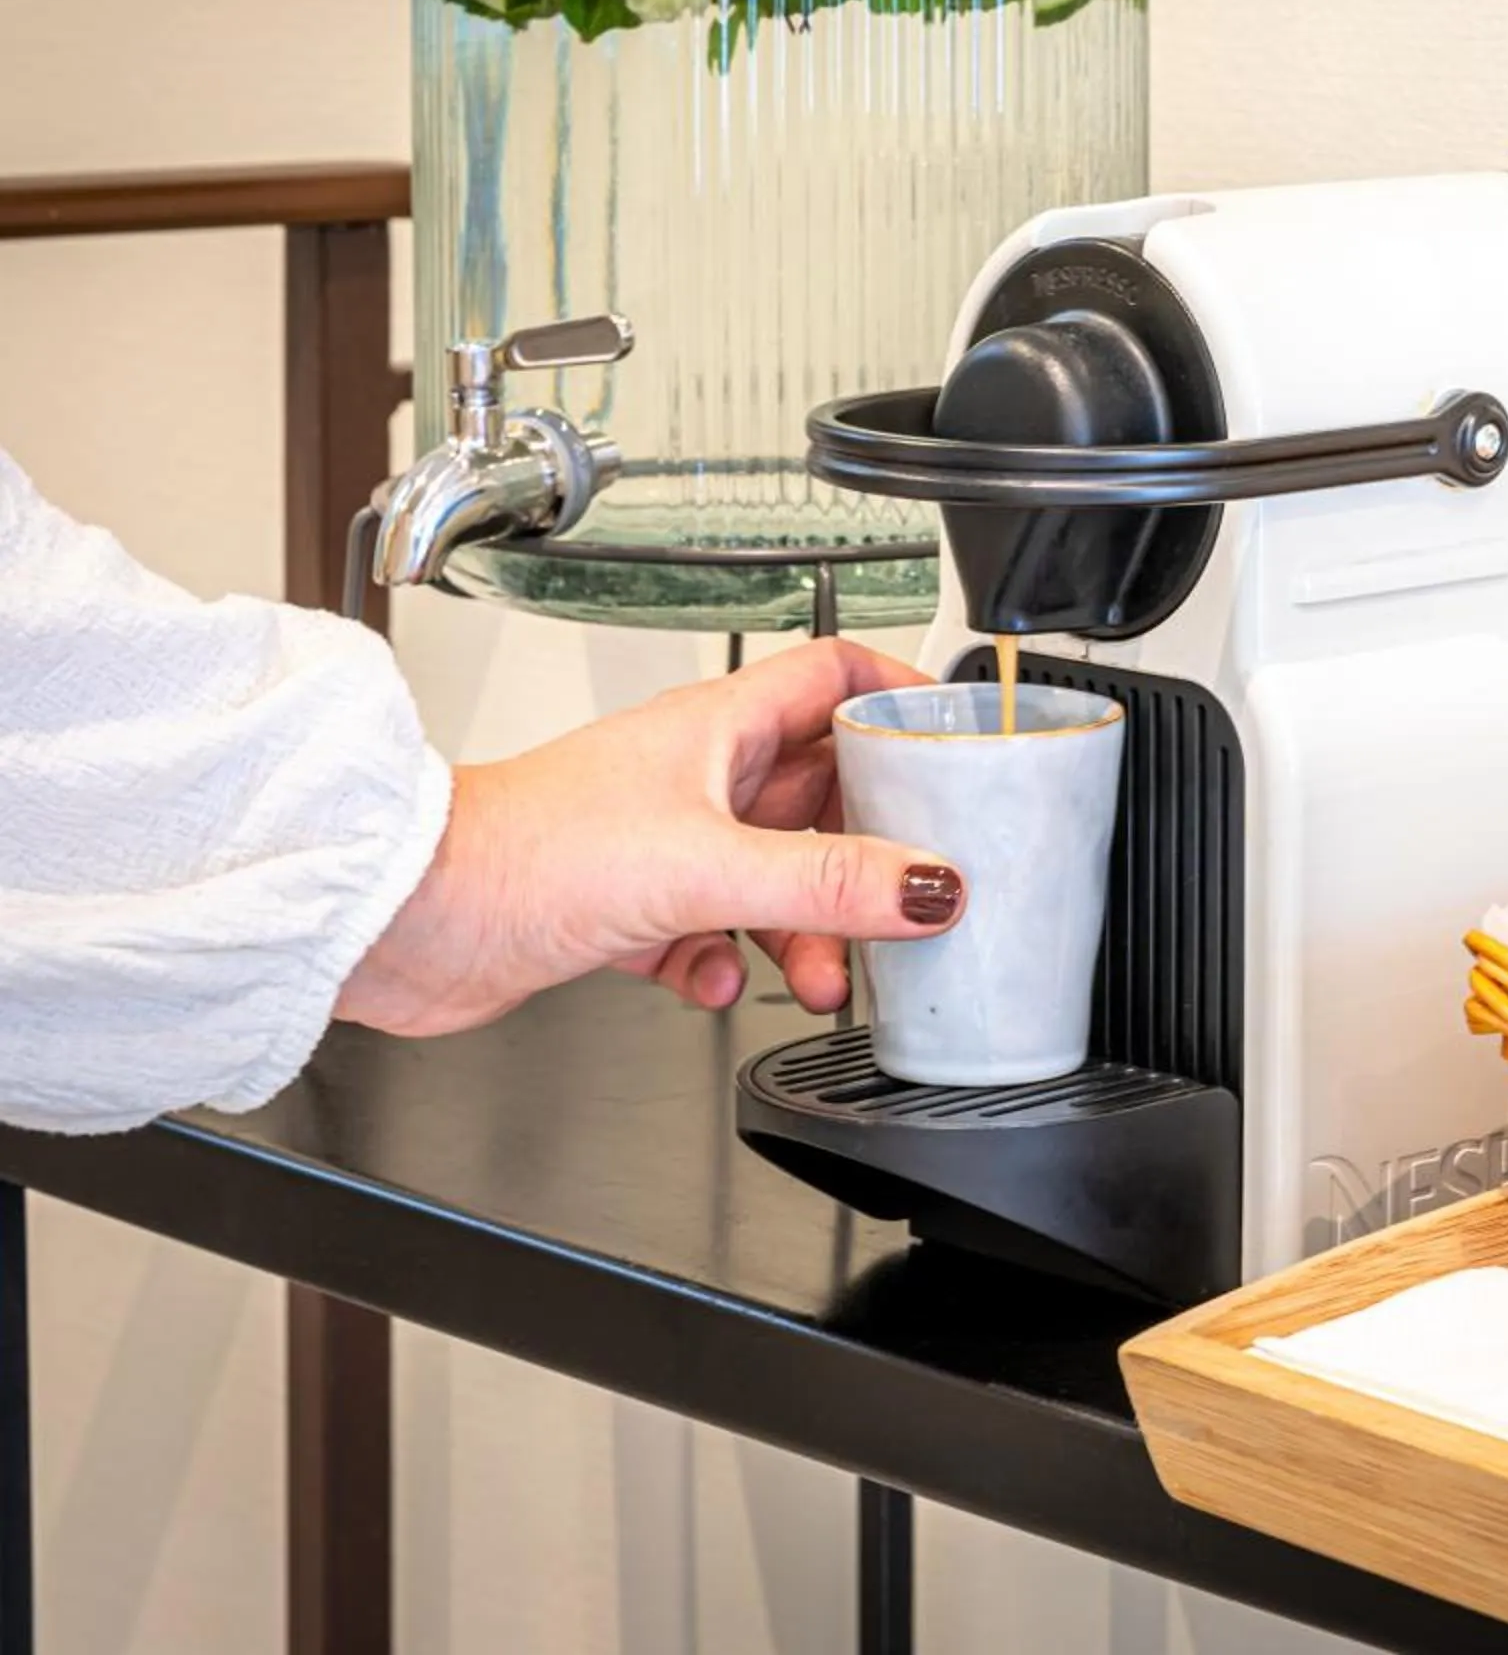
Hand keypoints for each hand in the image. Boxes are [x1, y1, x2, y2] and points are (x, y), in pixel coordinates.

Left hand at [338, 640, 965, 1035]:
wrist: (403, 920)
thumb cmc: (517, 853)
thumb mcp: (705, 867)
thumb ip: (827, 884)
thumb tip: (927, 886)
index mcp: (717, 727)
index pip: (834, 675)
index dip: (899, 695)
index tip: (953, 741)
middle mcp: (694, 775)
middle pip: (821, 794)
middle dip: (867, 853)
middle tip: (905, 898)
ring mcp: (661, 840)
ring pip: (774, 876)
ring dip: (804, 931)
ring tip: (815, 978)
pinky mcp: (626, 907)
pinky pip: (714, 932)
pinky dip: (726, 964)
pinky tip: (711, 983)